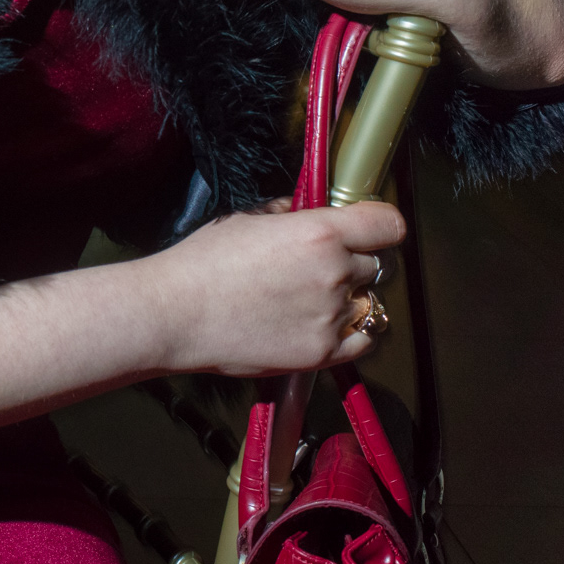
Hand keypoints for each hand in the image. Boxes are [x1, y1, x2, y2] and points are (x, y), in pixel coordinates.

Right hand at [140, 200, 406, 376]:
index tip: (370, 228)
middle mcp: (333, 273)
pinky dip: (351, 331)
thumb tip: (306, 211)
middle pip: (375, 264)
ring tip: (312, 298)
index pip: (388, 225)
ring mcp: (330, 317)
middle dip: (353, 261)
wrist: (175, 313)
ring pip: (367, 302)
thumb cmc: (203, 263)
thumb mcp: (247, 218)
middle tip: (321, 266)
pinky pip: (362, 340)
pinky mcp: (321, 353)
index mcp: (319, 233)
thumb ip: (289, 213)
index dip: (379, 225)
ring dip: (348, 297)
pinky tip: (324, 322)